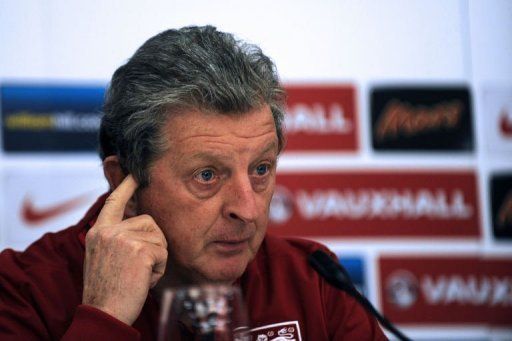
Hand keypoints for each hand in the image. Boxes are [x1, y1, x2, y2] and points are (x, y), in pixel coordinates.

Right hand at [82, 175, 167, 324]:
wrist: (104, 313)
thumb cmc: (108, 289)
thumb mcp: (104, 257)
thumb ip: (116, 237)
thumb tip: (140, 222)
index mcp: (98, 232)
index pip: (114, 201)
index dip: (126, 186)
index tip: (135, 173)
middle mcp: (108, 231)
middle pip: (149, 222)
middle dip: (153, 243)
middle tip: (138, 267)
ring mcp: (122, 239)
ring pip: (159, 237)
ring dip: (156, 258)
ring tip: (138, 275)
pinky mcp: (139, 249)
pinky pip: (163, 253)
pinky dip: (158, 270)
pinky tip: (143, 281)